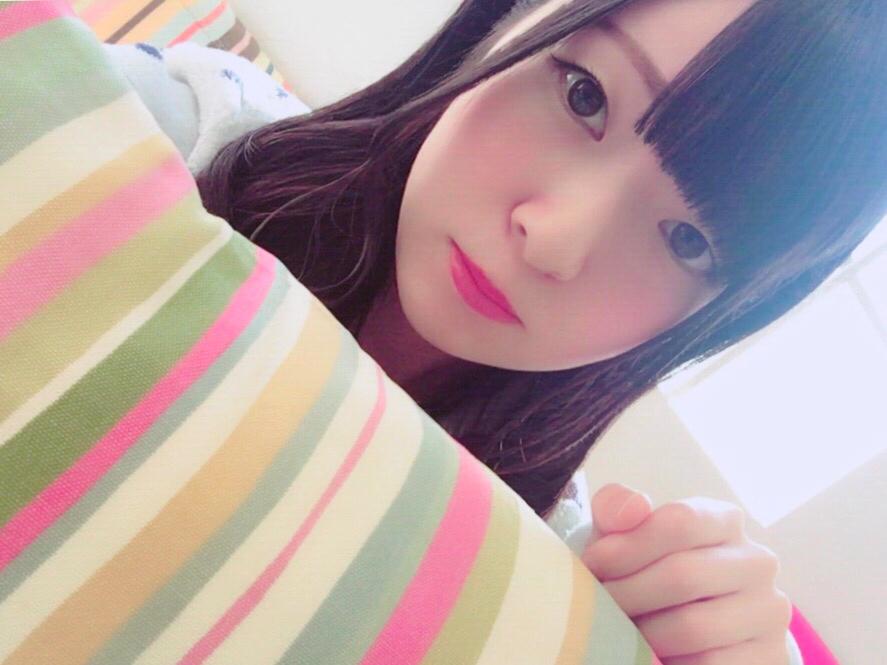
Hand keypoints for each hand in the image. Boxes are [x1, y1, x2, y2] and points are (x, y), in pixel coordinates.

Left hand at [582, 483, 792, 664]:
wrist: (707, 630)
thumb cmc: (653, 570)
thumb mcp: (630, 534)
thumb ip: (618, 509)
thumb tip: (632, 508)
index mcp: (724, 520)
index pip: (679, 521)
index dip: (627, 545)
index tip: (591, 564)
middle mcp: (757, 562)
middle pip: (682, 575)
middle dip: (627, 593)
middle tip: (594, 607)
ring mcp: (768, 612)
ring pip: (693, 626)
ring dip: (642, 634)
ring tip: (616, 633)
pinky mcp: (769, 659)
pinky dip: (667, 663)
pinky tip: (647, 656)